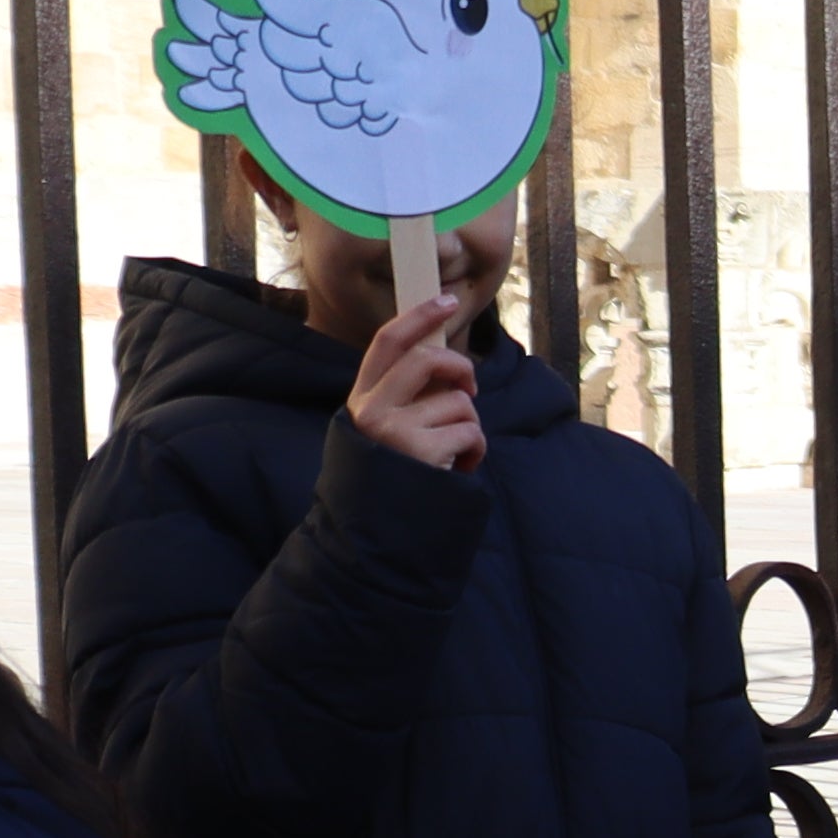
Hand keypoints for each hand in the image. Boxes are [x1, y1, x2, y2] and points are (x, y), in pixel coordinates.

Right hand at [349, 292, 483, 472]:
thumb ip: (405, 399)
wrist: (375, 537)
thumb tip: (448, 366)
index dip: (418, 316)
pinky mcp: (422, 453)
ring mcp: (395, 431)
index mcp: (361, 400)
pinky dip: (475, 451)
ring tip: (454, 454)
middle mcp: (372, 410)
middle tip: (469, 387)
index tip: (445, 300)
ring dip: (469, 427)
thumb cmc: (393, 478)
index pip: (387, 342)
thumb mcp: (384, 433)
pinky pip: (470, 432)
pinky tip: (458, 470)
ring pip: (458, 402)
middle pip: (427, 359)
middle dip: (460, 368)